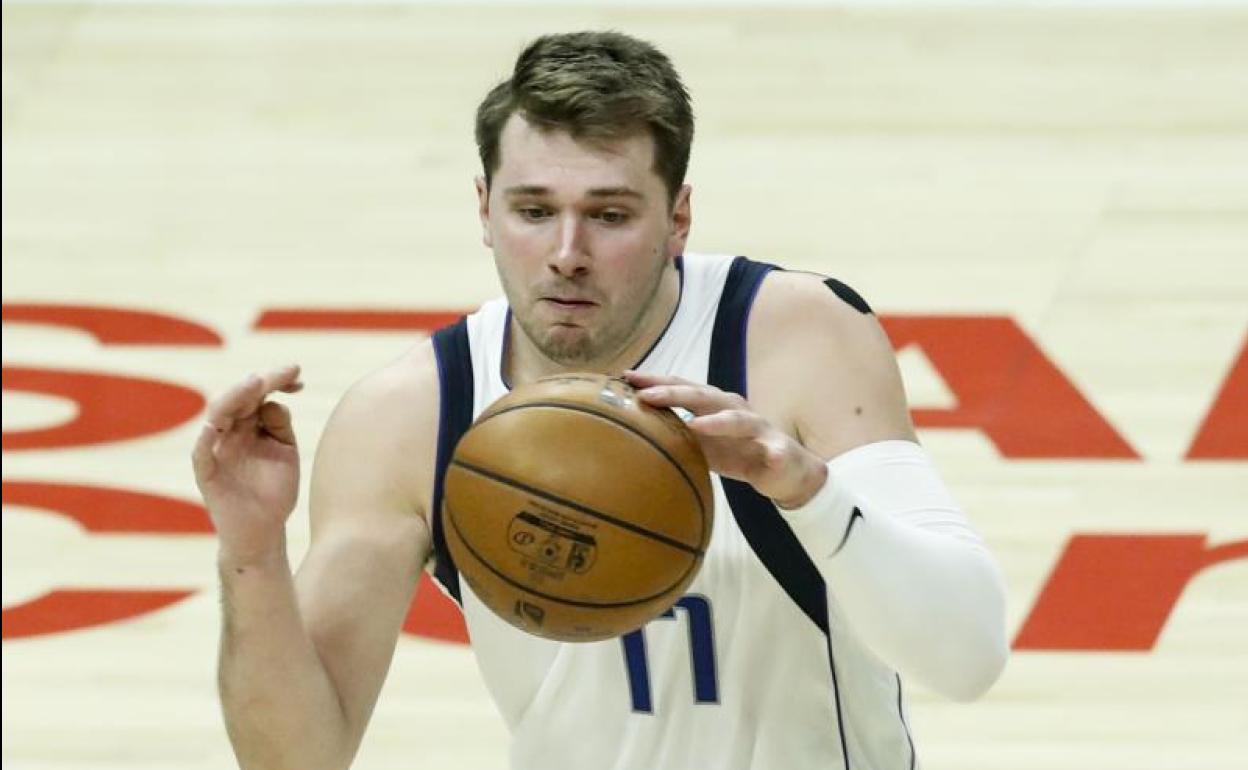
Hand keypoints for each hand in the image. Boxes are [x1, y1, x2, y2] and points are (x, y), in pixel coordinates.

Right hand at [192, 364, 303, 565]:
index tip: (298, 376)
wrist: (264, 532)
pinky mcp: (207, 475)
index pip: (256, 395)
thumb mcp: (284, 452)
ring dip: (234, 398)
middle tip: (287, 371)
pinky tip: (214, 425)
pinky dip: (205, 439)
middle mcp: (229, 434)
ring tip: (255, 382)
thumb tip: (274, 401)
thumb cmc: (274, 491)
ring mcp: (217, 452)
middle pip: (238, 399)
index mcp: (248, 427)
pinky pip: (201, 454)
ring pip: (217, 417)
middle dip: (262, 382)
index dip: (276, 382)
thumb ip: (280, 426)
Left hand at [624, 371, 826, 508]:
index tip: (626, 378)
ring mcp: (757, 427)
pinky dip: (771, 452)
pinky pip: (774, 450)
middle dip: (674, 394)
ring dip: (718, 421)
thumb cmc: (737, 452)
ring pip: (738, 419)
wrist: (783, 469)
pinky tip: (768, 456)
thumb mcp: (702, 444)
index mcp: (714, 406)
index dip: (656, 382)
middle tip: (646, 395)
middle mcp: (735, 409)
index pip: (682, 389)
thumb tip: (635, 429)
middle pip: (703, 397)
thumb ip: (676, 433)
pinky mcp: (778, 448)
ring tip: (696, 424)